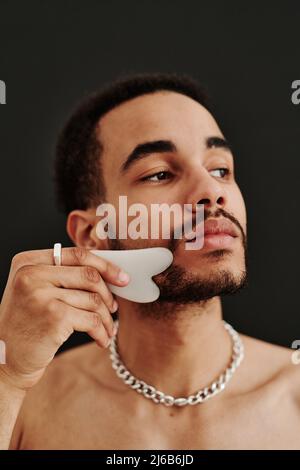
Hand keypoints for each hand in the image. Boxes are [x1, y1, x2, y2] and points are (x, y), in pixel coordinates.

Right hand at [0, 247, 128, 390]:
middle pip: (89, 275)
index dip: (105, 265)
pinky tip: (101, 339)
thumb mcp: (34, 290)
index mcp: (28, 261)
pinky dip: (102, 331)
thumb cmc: (27, 324)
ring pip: (93, 299)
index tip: (122, 277)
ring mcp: (41, 295)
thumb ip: (62, 275)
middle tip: (113, 308)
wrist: (4, 360)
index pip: (77, 254)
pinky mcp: (54, 317)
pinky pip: (92, 320)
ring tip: (107, 328)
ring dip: (106, 317)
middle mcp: (31, 274)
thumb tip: (109, 272)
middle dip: (108, 293)